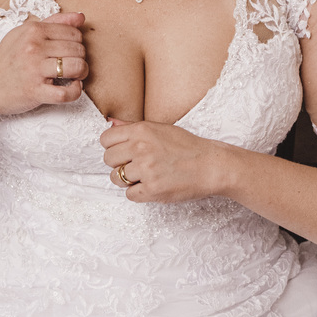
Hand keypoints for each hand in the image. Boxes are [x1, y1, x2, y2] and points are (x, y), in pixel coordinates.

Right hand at [0, 12, 88, 115]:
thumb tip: (81, 17)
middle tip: (72, 66)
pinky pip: (66, 93)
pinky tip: (71, 88)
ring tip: (74, 76)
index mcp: (34, 30)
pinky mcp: (35, 91)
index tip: (69, 52)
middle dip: (81, 59)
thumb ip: (54, 22)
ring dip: (81, 74)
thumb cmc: (8, 59)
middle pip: (78, 50)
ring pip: (77, 67)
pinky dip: (75, 92)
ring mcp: (35, 70)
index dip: (78, 43)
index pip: (74, 33)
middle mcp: (34, 47)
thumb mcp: (25, 33)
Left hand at [101, 117, 228, 202]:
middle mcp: (141, 148)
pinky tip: (151, 186)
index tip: (123, 152)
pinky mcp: (152, 189)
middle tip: (136, 165)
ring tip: (144, 176)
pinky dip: (138, 193)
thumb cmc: (187, 147)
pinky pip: (129, 195)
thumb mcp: (160, 129)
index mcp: (141, 130)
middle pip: (108, 159)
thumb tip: (109, 121)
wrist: (211, 165)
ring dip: (127, 180)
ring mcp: (146, 170)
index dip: (113, 147)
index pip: (106, 139)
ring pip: (116, 178)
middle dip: (119, 164)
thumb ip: (133, 127)